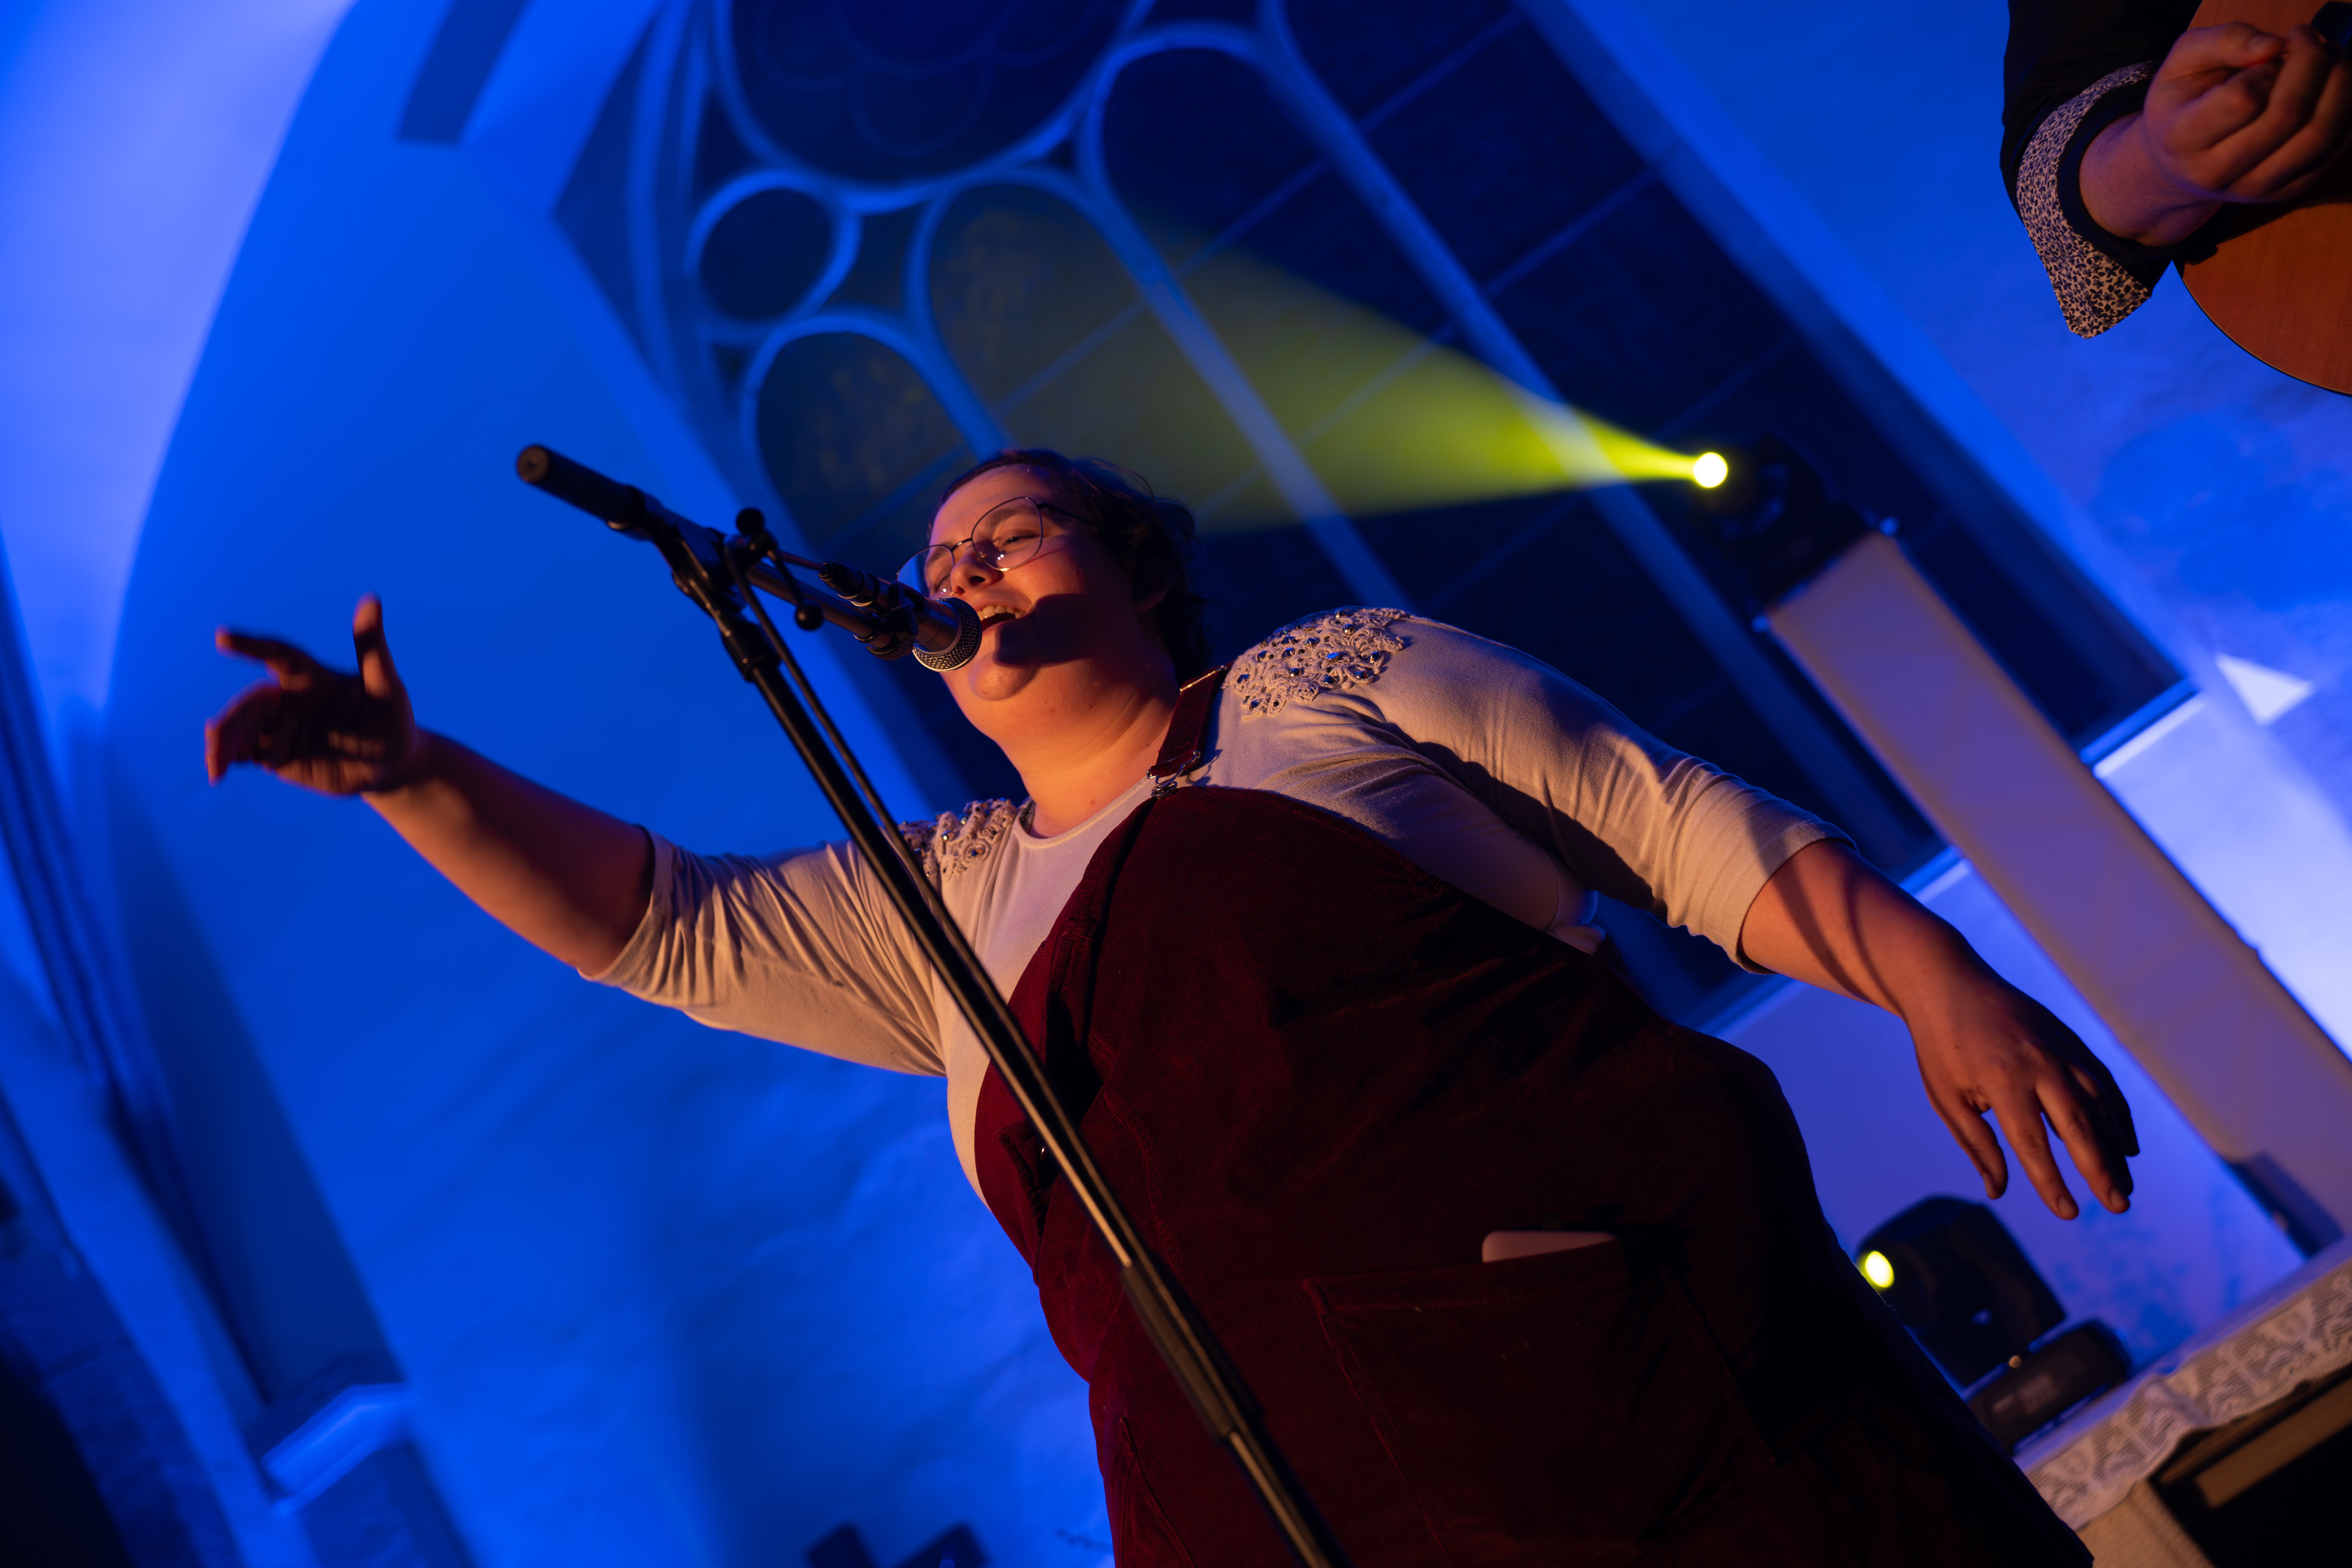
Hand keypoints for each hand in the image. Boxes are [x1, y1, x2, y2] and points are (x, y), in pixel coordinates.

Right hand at [206, 595, 427, 795]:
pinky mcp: (273, 753)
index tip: (222, 637)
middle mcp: (290, 699)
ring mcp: (279, 726)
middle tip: (215, 734)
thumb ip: (373, 649)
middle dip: (232, 718)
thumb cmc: (393, 720)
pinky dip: (228, 759)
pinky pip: (243, 753)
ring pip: (241, 727)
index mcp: (312, 678)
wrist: (391, 767)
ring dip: (224, 741)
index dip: (252, 645)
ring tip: (216, 764)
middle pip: (252, 702)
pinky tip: (219, 771)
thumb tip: (372, 599)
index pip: (278, 655)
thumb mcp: (388, 687)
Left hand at [1904, 969, 2138, 1220]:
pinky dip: (2119, 1114)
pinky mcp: (2071, 1040)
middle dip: (2101, 1170)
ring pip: (2100, 1104)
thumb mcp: (1946, 1098)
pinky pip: (2104, 1082)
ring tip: (2125, 1185)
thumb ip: (1977, 1145)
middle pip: (2079, 1125)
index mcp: (2002, 1079)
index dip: (2051, 1181)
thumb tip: (1998, 1192)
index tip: (2068, 1213)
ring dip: (2116, 1147)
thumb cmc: (1941, 1047)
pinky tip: (2126, 1145)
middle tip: (2119, 1207)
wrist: (1949, 982)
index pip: (2032, 1142)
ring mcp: (2061, 1048)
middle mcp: (2040, 1063)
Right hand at [2082, 23, 2351, 245]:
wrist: (2177, 165)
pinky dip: (2343, 111)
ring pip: (2318, 134)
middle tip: (2309, 39)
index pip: (2242, 100)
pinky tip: (2328, 90)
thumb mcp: (2182, 62)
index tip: (2264, 55)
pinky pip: (2333, 148)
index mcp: (2182, 138)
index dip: (2264, 68)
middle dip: (2312, 63)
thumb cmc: (2182, 104)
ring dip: (2338, 84)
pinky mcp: (2283, 192)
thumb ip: (2224, 42)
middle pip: (2287, 114)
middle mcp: (2216, 172)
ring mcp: (2252, 188)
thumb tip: (2274, 46)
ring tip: (2329, 59)